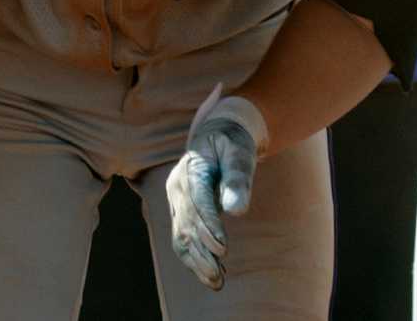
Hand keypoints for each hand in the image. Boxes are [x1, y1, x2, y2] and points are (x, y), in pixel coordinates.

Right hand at [167, 85, 267, 290]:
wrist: (217, 136)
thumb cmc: (233, 143)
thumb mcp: (240, 153)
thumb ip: (238, 178)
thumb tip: (237, 211)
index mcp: (191, 168)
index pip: (197, 201)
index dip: (209, 225)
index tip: (223, 249)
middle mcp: (177, 185)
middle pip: (186, 223)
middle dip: (202, 251)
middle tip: (219, 274)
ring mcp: (175, 200)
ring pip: (181, 235)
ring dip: (196, 261)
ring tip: (216, 281)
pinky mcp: (180, 212)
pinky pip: (182, 238)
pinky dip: (194, 259)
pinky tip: (211, 274)